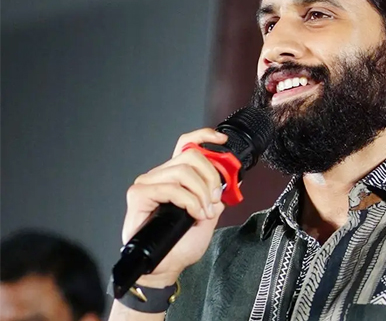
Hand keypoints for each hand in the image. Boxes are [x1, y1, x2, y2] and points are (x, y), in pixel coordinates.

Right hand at [120, 129, 228, 287]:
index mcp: (176, 176)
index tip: (222, 140)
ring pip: (183, 171)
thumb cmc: (181, 244)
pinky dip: (189, 201)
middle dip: (211, 177)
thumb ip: (216, 196)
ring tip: (203, 212)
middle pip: (191, 155)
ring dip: (201, 193)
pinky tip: (193, 213)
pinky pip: (172, 188)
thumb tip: (229, 183)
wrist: (166, 266)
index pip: (186, 144)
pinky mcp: (139, 194)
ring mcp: (148, 183)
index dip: (204, 136)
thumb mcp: (208, 215)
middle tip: (214, 199)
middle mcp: (161, 175)